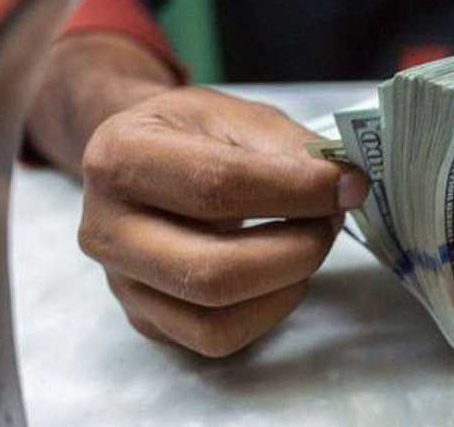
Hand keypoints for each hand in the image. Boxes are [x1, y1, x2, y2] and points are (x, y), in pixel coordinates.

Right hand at [78, 87, 367, 356]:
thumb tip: (346, 186)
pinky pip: (217, 337)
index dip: (296, 190)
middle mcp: (105, 229)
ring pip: (215, 314)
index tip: (349, 185)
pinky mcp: (145, 319)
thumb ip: (290, 148)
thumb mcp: (236, 116)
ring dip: (288, 283)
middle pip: (213, 270)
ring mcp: (120, 283)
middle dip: (297, 249)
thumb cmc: (193, 135)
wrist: (142, 161)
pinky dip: (270, 310)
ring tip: (310, 242)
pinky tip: (285, 275)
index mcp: (120, 158)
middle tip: (332, 219)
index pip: (217, 185)